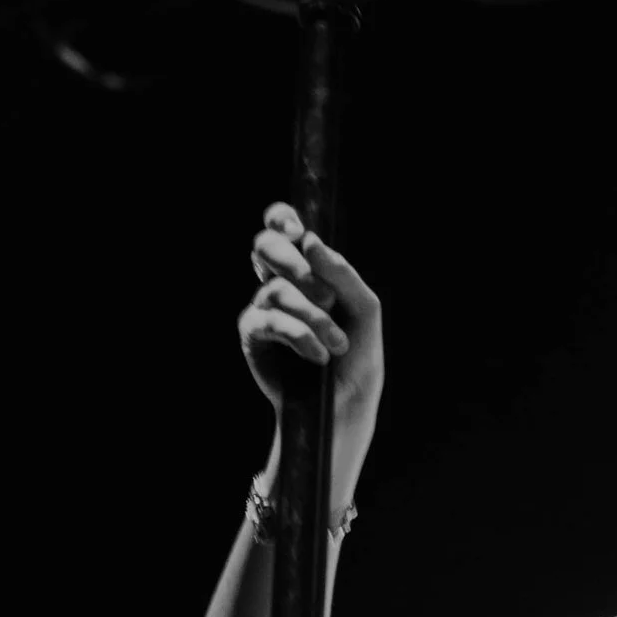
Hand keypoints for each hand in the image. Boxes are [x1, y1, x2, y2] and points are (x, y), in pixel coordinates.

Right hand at [239, 199, 385, 455]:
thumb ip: (341, 272)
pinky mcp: (253, 334)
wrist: (347, 397)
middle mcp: (280, 280)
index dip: (281, 218)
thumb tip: (309, 242)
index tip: (296, 231)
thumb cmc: (358, 349)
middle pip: (264, 246)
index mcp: (307, 266)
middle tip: (327, 296)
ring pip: (277, 290)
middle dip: (293, 263)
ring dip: (315, 318)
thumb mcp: (362, 306)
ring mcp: (263, 306)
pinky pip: (271, 321)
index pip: (281, 227)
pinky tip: (320, 355)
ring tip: (338, 344)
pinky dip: (301, 336)